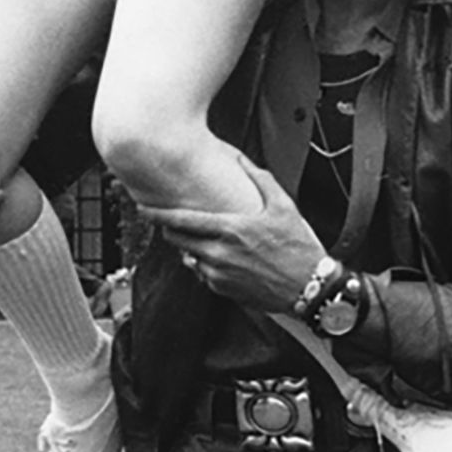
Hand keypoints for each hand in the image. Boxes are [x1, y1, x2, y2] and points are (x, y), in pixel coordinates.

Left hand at [145, 154, 324, 310]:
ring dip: (191, 249)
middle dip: (172, 230)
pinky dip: (206, 266)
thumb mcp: (284, 206)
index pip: (182, 220)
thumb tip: (244, 160)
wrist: (309, 287)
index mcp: (230, 229)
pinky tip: (224, 260)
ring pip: (190, 258)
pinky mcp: (224, 291)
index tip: (143, 208)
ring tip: (208, 242)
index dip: (157, 214)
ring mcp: (219, 275)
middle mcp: (219, 253)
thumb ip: (260, 180)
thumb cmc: (299, 246)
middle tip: (173, 222)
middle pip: (178, 240)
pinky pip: (204, 275)